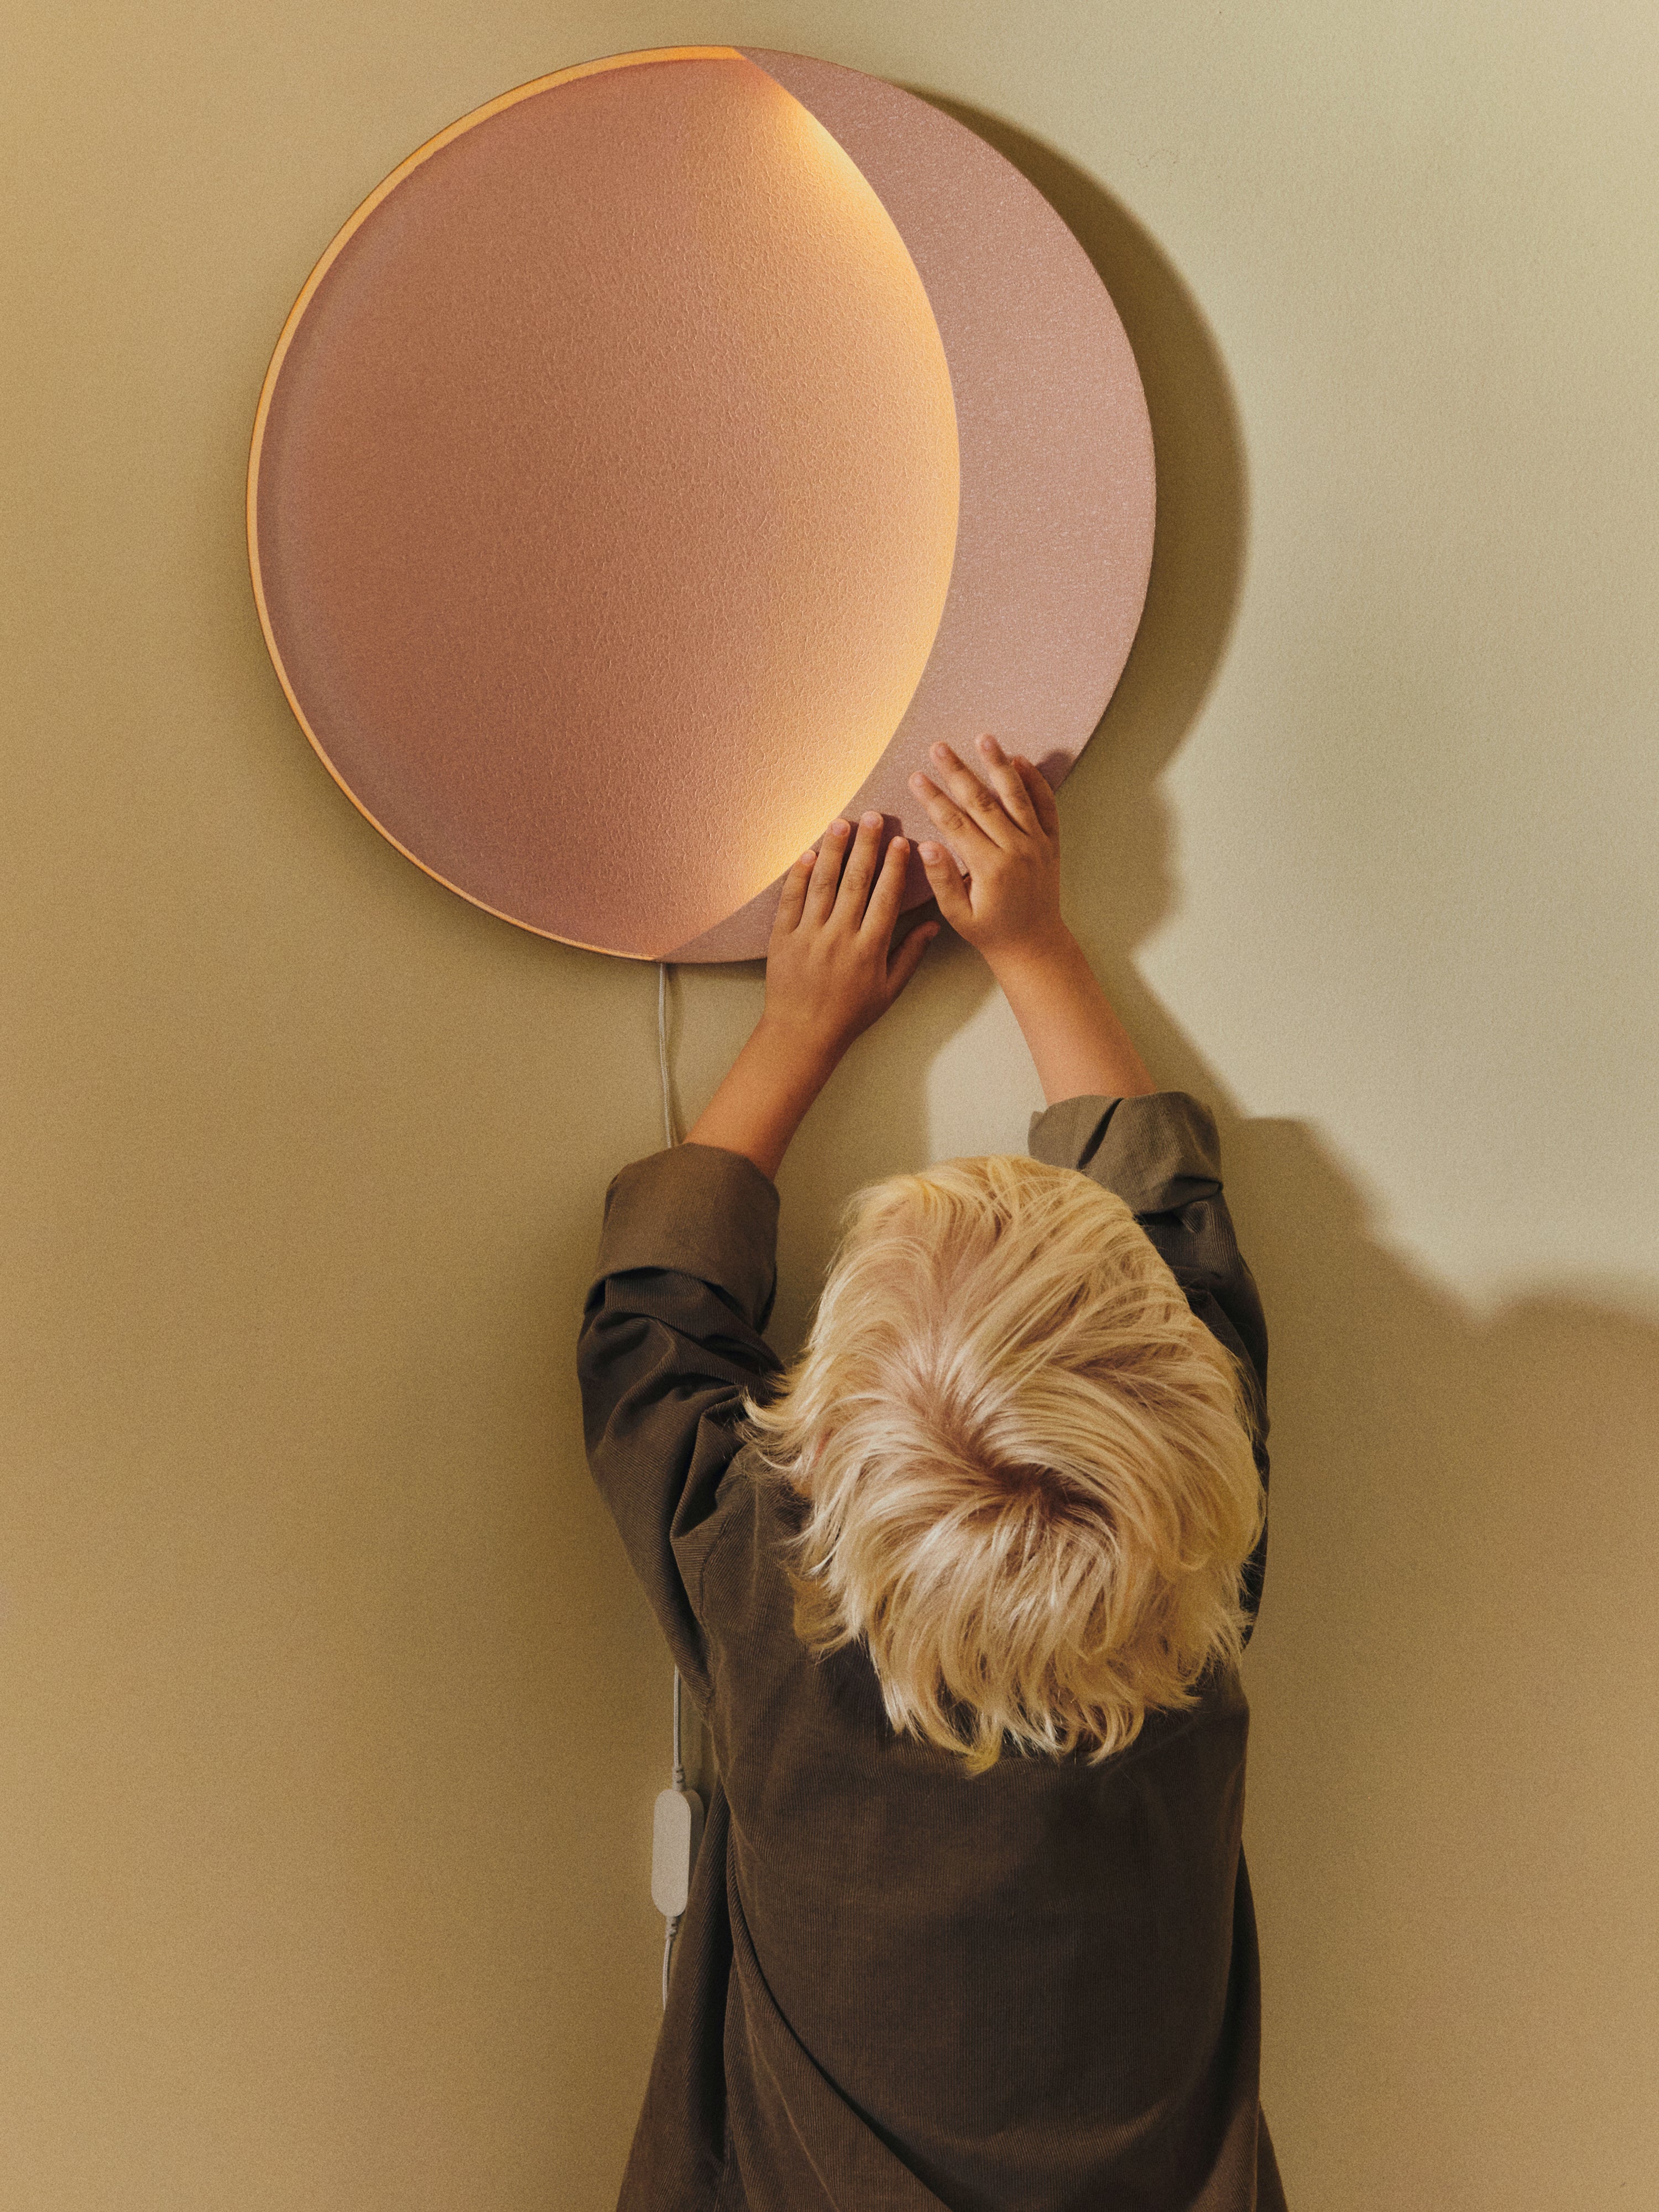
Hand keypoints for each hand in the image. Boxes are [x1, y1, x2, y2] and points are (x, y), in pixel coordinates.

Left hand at [762, 811, 938, 1064]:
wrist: (802, 1034)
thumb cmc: (850, 1014)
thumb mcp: (889, 990)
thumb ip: (910, 954)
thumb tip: (934, 924)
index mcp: (869, 949)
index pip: (885, 898)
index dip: (894, 867)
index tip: (901, 840)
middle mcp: (839, 938)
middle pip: (855, 882)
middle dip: (866, 846)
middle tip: (872, 817)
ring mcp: (808, 936)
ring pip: (822, 884)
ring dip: (832, 850)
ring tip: (841, 823)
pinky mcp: (782, 938)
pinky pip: (790, 900)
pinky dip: (798, 875)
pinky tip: (808, 853)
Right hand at [909, 736, 1064, 966]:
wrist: (1035, 944)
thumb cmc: (991, 932)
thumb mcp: (959, 914)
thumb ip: (943, 879)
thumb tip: (925, 845)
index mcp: (989, 867)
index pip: (954, 823)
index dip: (933, 798)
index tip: (915, 777)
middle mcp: (1016, 850)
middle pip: (982, 801)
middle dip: (957, 772)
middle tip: (938, 746)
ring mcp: (1037, 844)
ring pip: (1016, 796)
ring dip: (998, 764)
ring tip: (983, 738)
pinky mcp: (1051, 843)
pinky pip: (1046, 806)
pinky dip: (1036, 782)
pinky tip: (1022, 760)